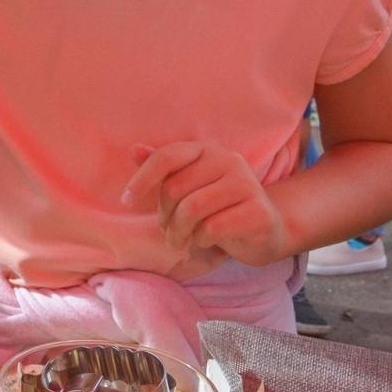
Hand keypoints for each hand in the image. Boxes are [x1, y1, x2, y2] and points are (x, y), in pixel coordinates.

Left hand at [120, 142, 288, 266]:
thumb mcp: (188, 186)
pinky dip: (202, 240)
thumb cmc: (218, 207)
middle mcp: (229, 160)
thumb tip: (133, 150)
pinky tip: (207, 241)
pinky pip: (213, 228)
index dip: (141, 179)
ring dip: (179, 232)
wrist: (266, 230)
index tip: (126, 201)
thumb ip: (163, 169)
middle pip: (175, 189)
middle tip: (168, 231)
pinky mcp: (258, 211)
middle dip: (164, 217)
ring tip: (181, 240)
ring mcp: (247, 184)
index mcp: (207, 149)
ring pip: (192, 209)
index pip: (166, 157)